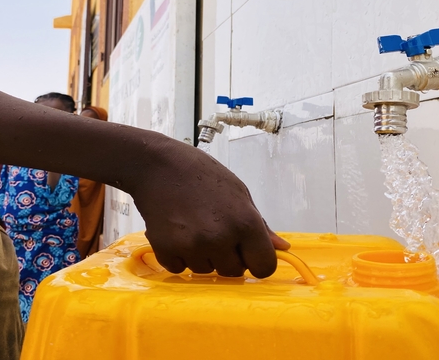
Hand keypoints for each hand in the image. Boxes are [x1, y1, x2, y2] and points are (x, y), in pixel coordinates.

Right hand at [127, 137, 288, 278]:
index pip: (264, 267)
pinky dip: (178, 256)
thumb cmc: (200, 174)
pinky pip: (179, 269)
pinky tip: (176, 232)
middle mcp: (221, 238)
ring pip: (206, 271)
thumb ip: (261, 225)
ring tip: (192, 226)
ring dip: (201, 256)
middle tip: (213, 230)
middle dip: (227, 257)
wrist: (156, 166)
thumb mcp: (239, 193)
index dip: (257, 261)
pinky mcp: (167, 251)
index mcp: (245, 222)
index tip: (246, 253)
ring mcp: (193, 246)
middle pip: (233, 272)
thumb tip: (282, 249)